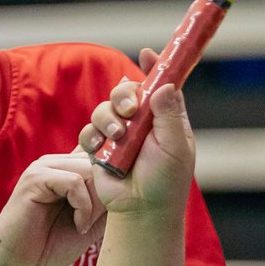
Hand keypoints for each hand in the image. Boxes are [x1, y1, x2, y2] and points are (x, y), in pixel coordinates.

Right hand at [0, 152, 106, 265]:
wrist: (14, 263)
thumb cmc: (49, 246)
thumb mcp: (90, 224)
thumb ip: (107, 204)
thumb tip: (133, 191)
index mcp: (67, 169)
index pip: (101, 156)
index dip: (113, 179)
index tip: (115, 207)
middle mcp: (56, 163)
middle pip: (99, 162)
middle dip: (105, 194)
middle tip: (96, 222)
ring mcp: (43, 168)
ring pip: (89, 170)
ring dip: (95, 202)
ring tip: (85, 225)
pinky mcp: (34, 179)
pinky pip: (73, 182)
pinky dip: (82, 206)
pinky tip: (78, 225)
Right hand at [77, 60, 197, 216]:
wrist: (141, 211)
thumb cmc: (166, 182)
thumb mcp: (175, 147)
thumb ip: (169, 114)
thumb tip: (164, 85)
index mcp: (165, 118)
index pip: (160, 85)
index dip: (154, 68)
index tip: (147, 54)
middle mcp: (141, 123)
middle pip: (125, 92)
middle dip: (123, 95)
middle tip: (128, 108)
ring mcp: (118, 136)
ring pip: (103, 109)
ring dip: (108, 119)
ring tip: (118, 138)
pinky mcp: (99, 150)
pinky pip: (88, 132)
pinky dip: (93, 138)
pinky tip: (101, 150)